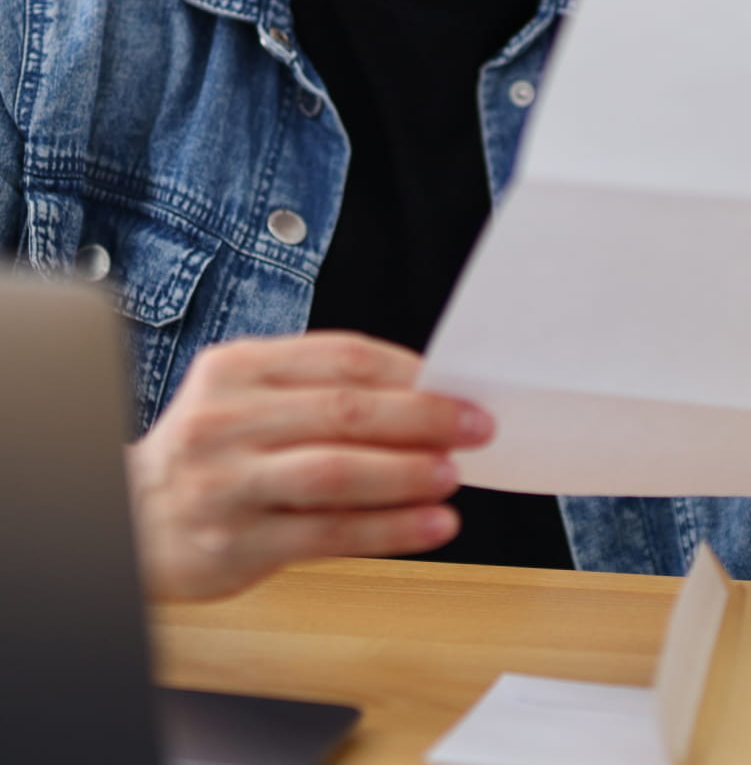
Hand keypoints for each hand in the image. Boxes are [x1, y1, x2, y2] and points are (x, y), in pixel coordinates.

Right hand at [125, 331, 493, 601]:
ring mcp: (229, 483)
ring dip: (406, 473)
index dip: (408, 370)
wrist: (128, 520)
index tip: (457, 383)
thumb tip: (421, 393)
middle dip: (421, 417)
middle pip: (344, 411)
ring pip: (336, 473)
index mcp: (236, 368)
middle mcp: (227, 420)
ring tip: (452, 474)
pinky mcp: (237, 544)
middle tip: (474, 425)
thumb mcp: (244, 399)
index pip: (339, 356)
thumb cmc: (209, 454)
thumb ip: (316, 390)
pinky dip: (388, 529)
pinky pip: (328, 534)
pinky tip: (430, 524)